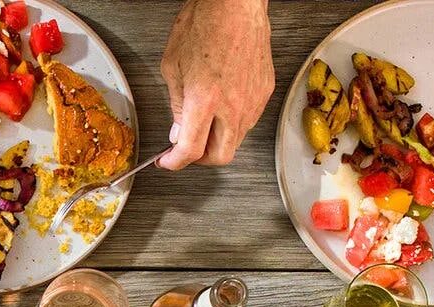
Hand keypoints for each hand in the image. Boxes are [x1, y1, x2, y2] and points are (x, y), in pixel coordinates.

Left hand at [159, 0, 272, 168]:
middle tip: (188, 148)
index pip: (191, 150)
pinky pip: (249, 120)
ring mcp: (252, 100)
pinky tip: (222, 107)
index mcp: (205, 100)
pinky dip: (233, 123)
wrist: (236, 3)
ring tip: (204, 124)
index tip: (168, 161)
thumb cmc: (205, 23)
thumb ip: (176, 105)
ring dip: (218, 140)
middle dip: (201, 159)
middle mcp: (232, 105)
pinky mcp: (265, 91)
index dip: (175, 162)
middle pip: (220, 156)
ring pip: (237, 140)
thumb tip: (178, 131)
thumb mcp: (173, 66)